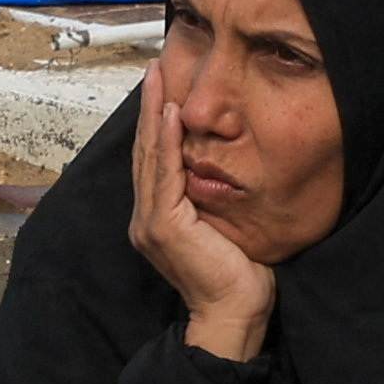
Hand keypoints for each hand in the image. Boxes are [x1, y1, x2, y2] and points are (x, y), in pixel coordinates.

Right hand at [129, 74, 275, 363]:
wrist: (235, 315)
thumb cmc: (239, 277)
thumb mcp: (223, 226)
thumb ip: (211, 198)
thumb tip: (221, 167)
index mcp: (158, 220)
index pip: (154, 161)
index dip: (154, 123)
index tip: (162, 87)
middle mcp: (145, 219)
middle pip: (144, 151)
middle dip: (148, 107)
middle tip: (154, 68)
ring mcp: (150, 223)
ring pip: (149, 156)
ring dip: (151, 113)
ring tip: (157, 77)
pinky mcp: (163, 226)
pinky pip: (163, 174)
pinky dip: (164, 141)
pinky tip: (168, 113)